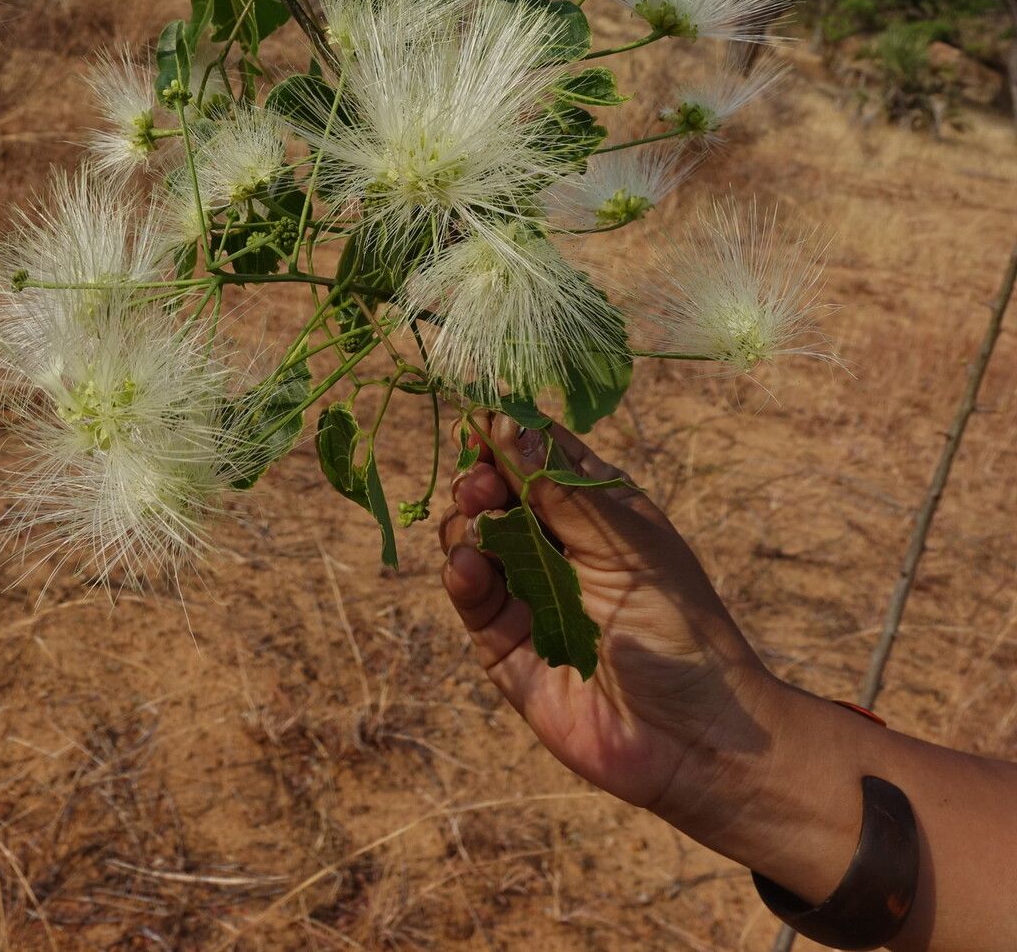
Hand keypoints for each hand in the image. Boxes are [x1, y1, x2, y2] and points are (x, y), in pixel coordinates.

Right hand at [439, 413, 775, 844]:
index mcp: (596, 510)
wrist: (693, 737)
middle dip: (482, 477)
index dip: (509, 432)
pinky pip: (470, 597)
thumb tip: (507, 419)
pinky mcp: (504, 646)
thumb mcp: (623, 543)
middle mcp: (557, 545)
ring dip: (467, 522)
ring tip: (477, 520)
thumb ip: (558, 487)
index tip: (479, 416)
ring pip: (474, 538)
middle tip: (481, 481)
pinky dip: (461, 574)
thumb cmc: (678, 625)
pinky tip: (466, 566)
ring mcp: (528, 593)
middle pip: (498, 491)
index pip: (540, 453)